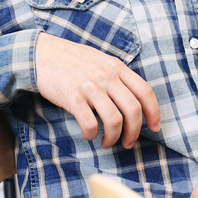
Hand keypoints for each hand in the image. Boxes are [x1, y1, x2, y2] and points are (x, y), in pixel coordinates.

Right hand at [34, 32, 160, 147]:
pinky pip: (90, 124)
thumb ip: (117, 76)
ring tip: (107, 142)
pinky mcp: (72, 98)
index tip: (155, 127)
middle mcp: (107, 76)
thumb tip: (133, 99)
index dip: (154, 112)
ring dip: (114, 137)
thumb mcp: (102, 60)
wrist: (42, 54)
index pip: (145, 92)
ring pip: (114, 120)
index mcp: (117, 67)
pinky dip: (92, 135)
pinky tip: (89, 134)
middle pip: (133, 109)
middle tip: (129, 143)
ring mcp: (90, 87)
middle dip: (135, 132)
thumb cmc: (73, 60)